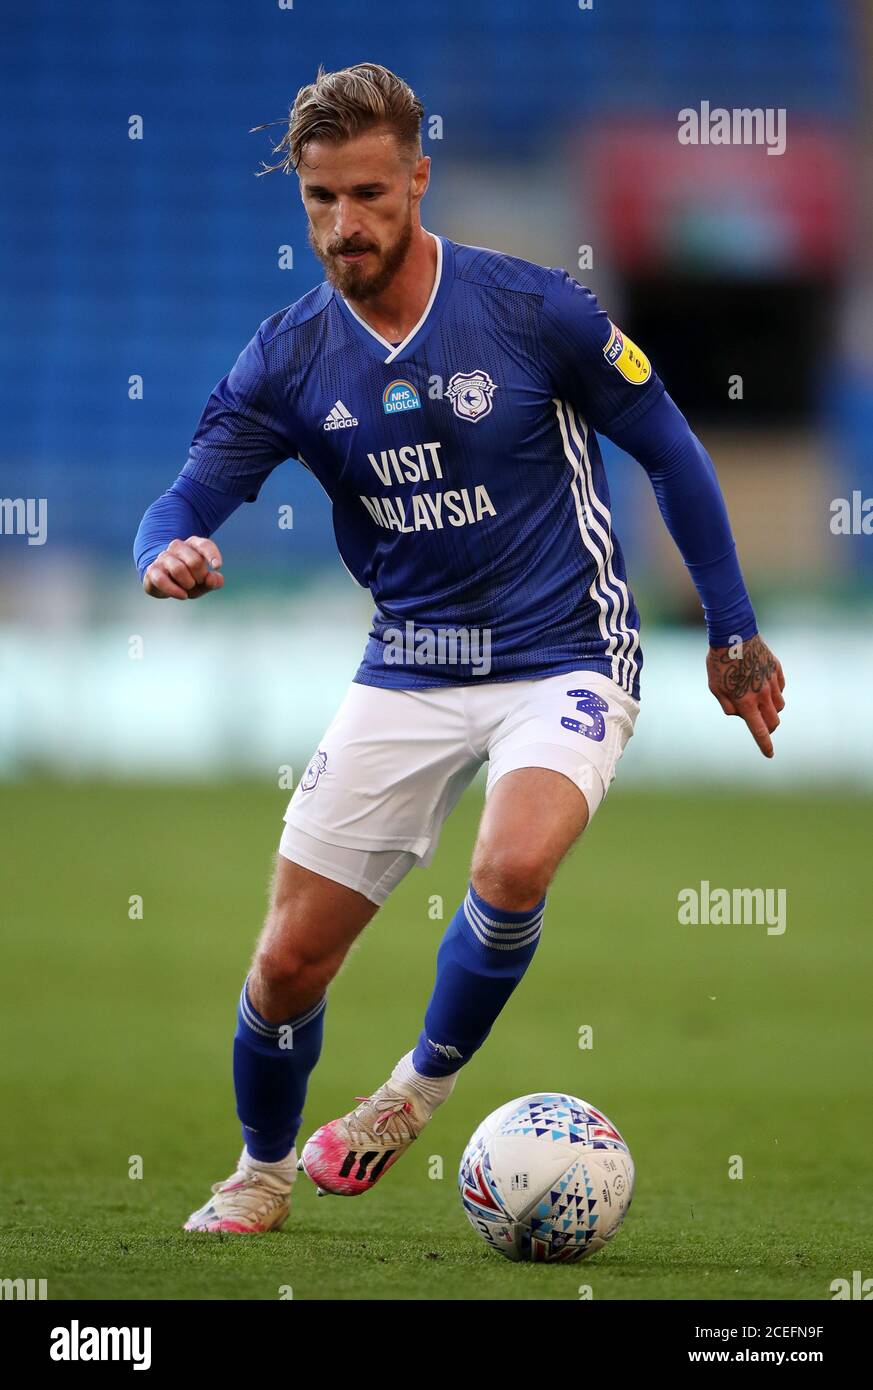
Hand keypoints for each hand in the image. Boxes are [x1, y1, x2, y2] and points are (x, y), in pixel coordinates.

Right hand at [143, 536, 223, 599]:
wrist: (164, 582)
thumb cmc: (188, 579)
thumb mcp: (204, 582)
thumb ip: (214, 581)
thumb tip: (212, 579)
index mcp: (193, 544)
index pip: (204, 545)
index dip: (212, 555)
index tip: (217, 566)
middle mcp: (177, 546)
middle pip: (194, 561)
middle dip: (200, 577)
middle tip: (198, 582)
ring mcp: (163, 556)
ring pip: (178, 569)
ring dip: (188, 583)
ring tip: (189, 587)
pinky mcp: (152, 569)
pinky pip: (162, 580)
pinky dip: (174, 590)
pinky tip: (183, 596)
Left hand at [707, 633, 784, 757]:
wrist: (734, 634)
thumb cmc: (720, 663)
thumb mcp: (715, 688)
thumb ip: (728, 706)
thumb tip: (742, 715)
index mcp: (746, 701)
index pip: (759, 730)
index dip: (764, 744)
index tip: (770, 754)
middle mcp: (762, 694)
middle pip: (774, 722)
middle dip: (768, 728)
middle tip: (761, 724)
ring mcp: (772, 682)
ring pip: (779, 706)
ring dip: (771, 710)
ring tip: (758, 700)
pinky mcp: (777, 670)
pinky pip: (780, 688)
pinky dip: (774, 692)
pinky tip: (762, 684)